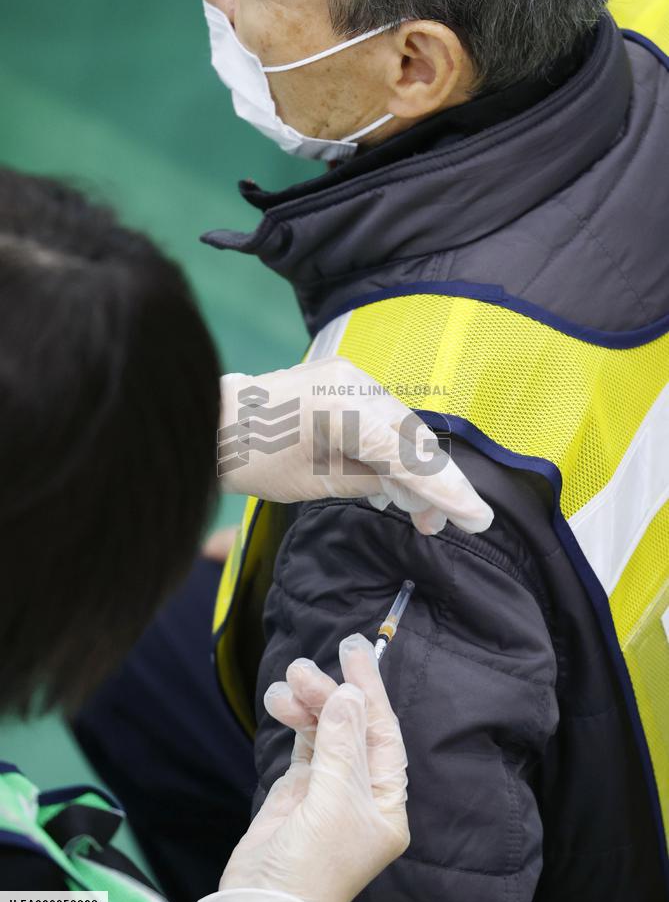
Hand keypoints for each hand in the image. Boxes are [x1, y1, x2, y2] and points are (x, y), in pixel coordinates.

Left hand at [219, 357, 492, 534]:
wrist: (213, 422)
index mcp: (344, 414)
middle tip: (436, 525)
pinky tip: (391, 480)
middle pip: (415, 440)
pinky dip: (392, 447)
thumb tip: (407, 491)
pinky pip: (383, 415)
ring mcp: (350, 376)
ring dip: (413, 468)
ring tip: (413, 510)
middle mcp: (354, 384)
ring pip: (403, 428)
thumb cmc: (253, 460)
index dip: (447, 492)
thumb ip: (369, 482)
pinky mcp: (344, 377)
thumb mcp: (314, 484)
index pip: (410, 458)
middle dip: (433, 485)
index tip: (478, 519)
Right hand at [219, 635, 409, 901]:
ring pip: (325, 730)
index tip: (354, 654)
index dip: (369, 691)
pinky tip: (281, 701)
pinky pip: (303, 742)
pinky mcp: (298, 789)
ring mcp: (328, 788)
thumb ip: (342, 745)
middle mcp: (361, 791)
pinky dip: (295, 719)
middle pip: (352, 727)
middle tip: (304, 666)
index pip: (383, 733)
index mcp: (385, 801)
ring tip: (288, 681)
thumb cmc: (310, 867)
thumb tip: (349, 694)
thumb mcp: (332, 804)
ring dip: (308, 703)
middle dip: (331, 693)